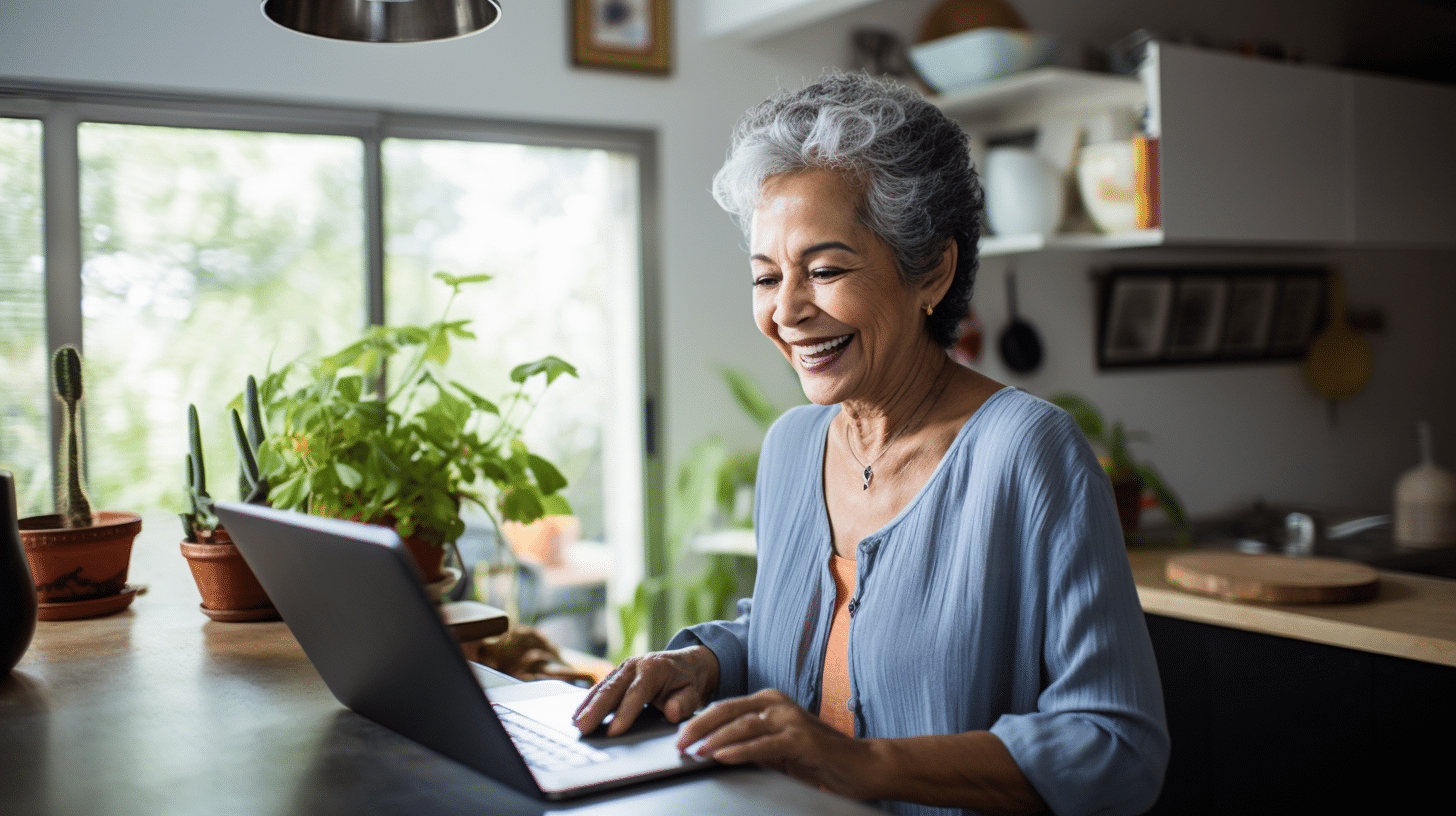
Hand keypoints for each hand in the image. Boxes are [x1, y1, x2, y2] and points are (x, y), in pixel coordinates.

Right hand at [572, 645, 718, 736]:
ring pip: (602, 687)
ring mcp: (623, 668)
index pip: (637, 693)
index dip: (625, 713)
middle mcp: (635, 665)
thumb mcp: (694, 693)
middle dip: (596, 709)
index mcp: (654, 668)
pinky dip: (588, 701)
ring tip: (575, 724)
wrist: (688, 663)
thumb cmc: (689, 681)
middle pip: (612, 689)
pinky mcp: (617, 675)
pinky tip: (578, 714)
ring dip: (587, 706)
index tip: (614, 731)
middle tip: (582, 728)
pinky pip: (601, 688)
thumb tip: (671, 712)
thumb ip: (683, 703)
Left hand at [676, 689, 876, 797]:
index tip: (680, 737)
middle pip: (729, 711)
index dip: (700, 721)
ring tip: (695, 751)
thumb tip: (715, 751)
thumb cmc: (818, 759)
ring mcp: (791, 719)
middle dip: (699, 727)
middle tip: (679, 744)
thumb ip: (751, 745)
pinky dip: (740, 750)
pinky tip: (722, 756)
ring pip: (744, 725)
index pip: (726, 708)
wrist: (861, 766)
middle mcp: (778, 704)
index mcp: (770, 702)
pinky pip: (764, 744)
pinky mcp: (802, 739)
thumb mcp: (777, 750)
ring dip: (715, 739)